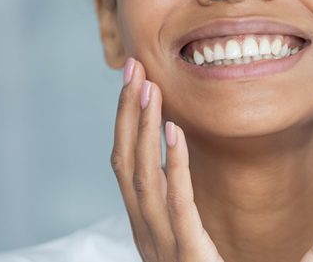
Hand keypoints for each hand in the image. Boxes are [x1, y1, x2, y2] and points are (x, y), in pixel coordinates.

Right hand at [110, 58, 223, 261]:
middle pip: (125, 163)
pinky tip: (175, 132)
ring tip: (149, 88)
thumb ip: (178, 206)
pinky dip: (173, 165)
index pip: (126, 164)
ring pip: (142, 177)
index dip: (127, 121)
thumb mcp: (186, 241)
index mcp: (146, 228)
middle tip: (133, 69)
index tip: (135, 81)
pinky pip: (176, 204)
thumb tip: (175, 160)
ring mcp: (160, 246)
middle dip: (127, 114)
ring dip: (143, 128)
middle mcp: (144, 234)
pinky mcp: (186, 256)